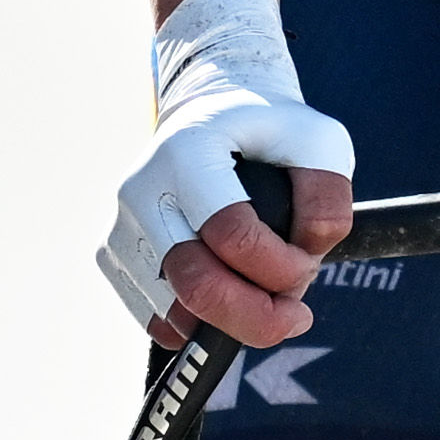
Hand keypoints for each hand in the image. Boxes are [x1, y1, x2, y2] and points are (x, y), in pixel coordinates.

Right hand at [101, 0, 356, 347]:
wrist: (211, 114)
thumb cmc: (270, 132)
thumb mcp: (318, 143)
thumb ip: (327, 198)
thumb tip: (304, 254)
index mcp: (190, 152)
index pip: (232, 236)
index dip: (281, 268)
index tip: (308, 265)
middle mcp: (143, 189)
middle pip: (195, 284)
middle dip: (256, 317)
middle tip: (294, 316)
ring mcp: (123, 224)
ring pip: (174, 311)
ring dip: (232, 321)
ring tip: (264, 296)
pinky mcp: (113, 254)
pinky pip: (155, 318)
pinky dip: (199, 325)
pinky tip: (230, 301)